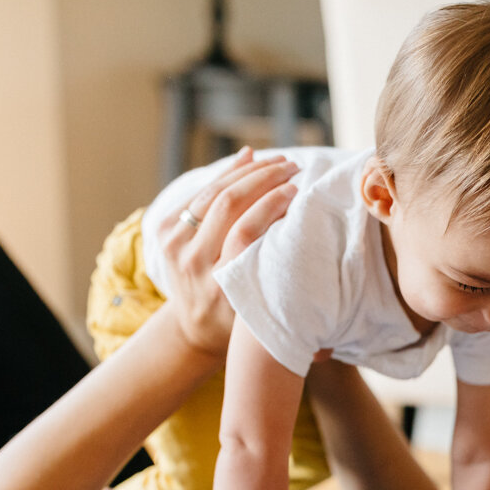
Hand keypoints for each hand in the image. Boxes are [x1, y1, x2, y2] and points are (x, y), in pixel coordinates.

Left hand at [154, 148, 300, 358]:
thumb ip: (284, 303)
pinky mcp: (165, 232)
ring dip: (245, 171)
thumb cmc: (240, 325)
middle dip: (262, 178)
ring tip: (276, 161)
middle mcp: (193, 262)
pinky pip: (198, 193)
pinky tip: (247, 160)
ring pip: (211, 193)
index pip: (244, 232)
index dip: (271, 205)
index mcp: (220, 284)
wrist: (191, 329)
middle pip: (226, 204)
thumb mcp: (261, 319)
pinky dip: (224, 174)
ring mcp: (174, 245)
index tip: (296, 191)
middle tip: (291, 167)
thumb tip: (323, 314)